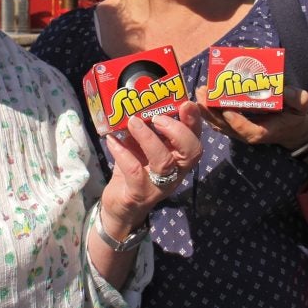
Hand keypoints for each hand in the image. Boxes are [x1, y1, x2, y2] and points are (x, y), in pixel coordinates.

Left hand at [100, 101, 202, 230]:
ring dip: (148, 139)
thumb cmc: (135, 170)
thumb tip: (137, 101)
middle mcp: (176, 171)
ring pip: (164, 162)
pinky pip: (134, 172)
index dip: (194, 120)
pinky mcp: (139, 194)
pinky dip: (122, 153)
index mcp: (179, 157)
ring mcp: (159, 185)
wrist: (121, 207)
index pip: (195, 137)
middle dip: (177, 130)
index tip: (186, 103)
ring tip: (133, 122)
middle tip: (158, 117)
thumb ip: (145, 128)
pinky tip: (112, 140)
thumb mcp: (142, 147)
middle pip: (191, 152)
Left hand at [196, 85, 307, 151]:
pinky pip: (217, 122)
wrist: (290, 130)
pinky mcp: (233, 128)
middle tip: (203, 92)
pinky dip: (208, 112)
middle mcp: (246, 134)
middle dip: (212, 109)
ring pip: (218, 123)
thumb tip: (286, 90)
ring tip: (199, 92)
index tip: (226, 109)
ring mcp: (238, 132)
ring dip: (207, 109)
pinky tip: (201, 99)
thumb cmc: (295, 117)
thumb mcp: (302, 107)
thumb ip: (298, 99)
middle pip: (225, 125)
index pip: (246, 129)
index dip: (236, 120)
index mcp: (262, 131)